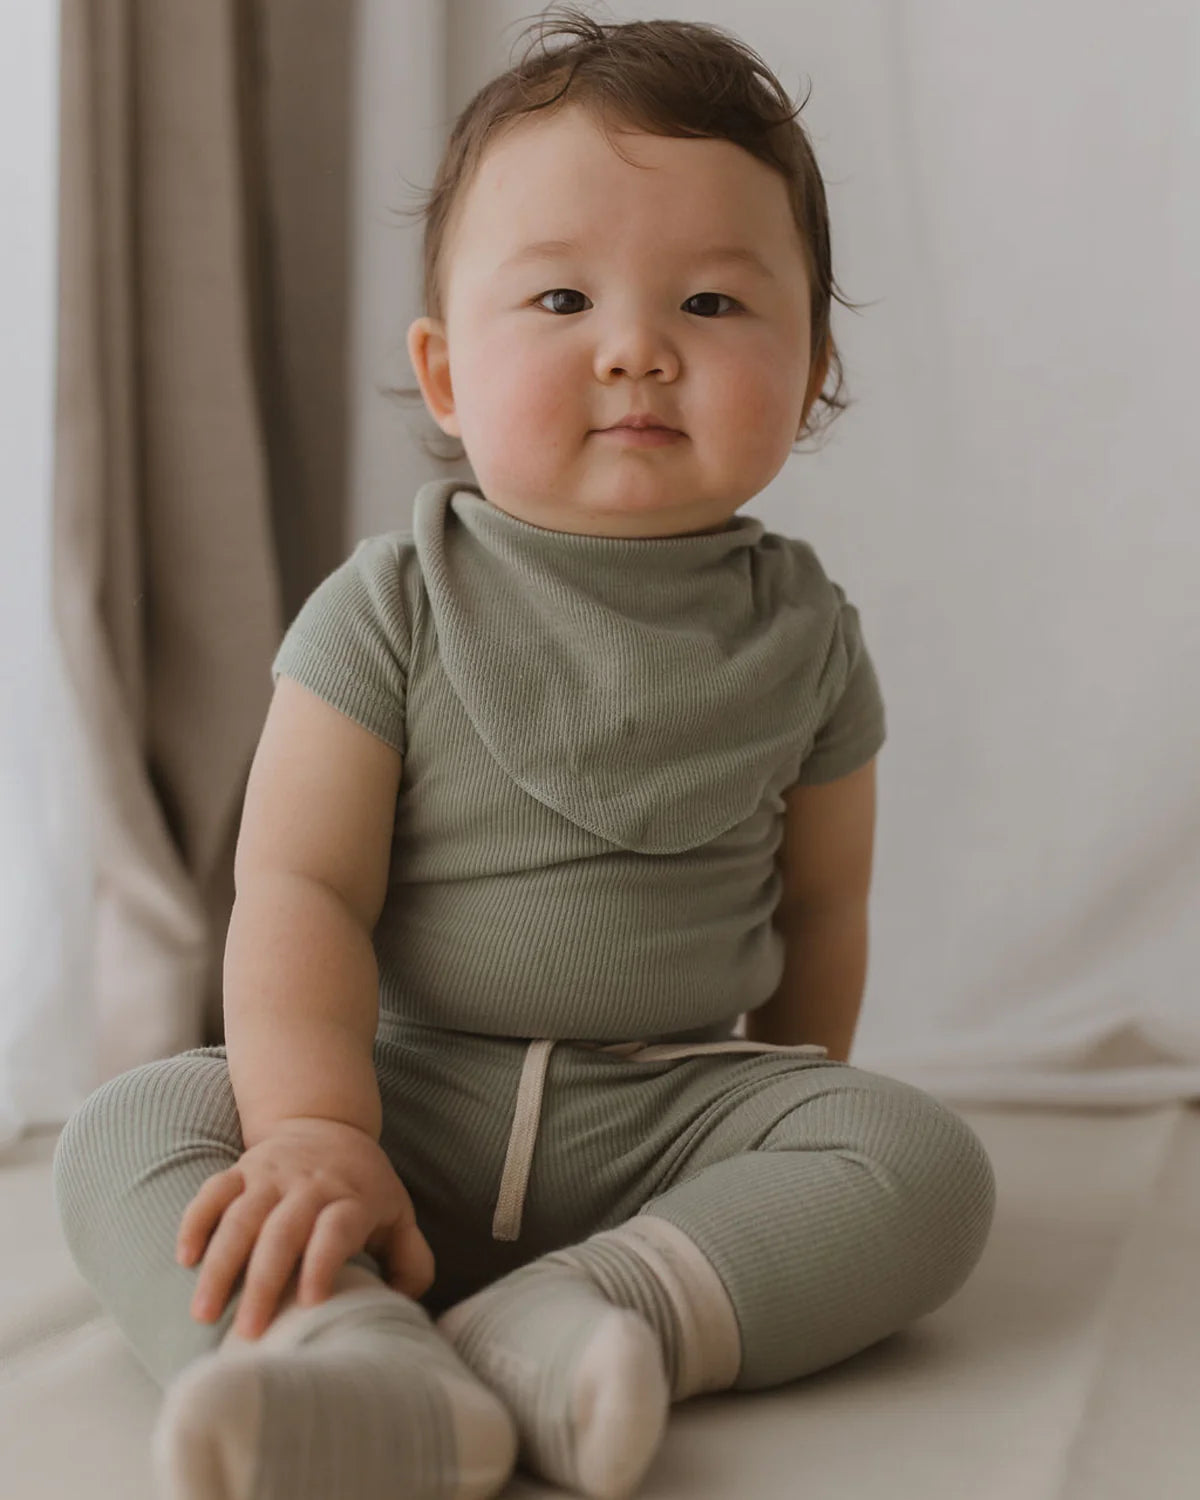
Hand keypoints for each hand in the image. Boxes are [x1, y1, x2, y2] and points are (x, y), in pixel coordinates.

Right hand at [174, 1116, 435, 1339]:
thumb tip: (403, 1310)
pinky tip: (184, 1258)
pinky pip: (213, 1191)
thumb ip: (411, 1261)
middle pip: (283, 1231)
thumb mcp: (398, 1216)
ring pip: (241, 1216)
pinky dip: (196, 1221)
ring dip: (220, 1264)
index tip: (311, 1303)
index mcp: (353, 1199)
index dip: (324, 1261)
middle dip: (263, 1282)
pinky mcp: (242, 1169)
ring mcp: (272, 1175)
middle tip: (247, 1334)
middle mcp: (311, 1185)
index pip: (337, 1227)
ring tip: (203, 1313)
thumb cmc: (365, 1187)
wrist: (327, 1124)